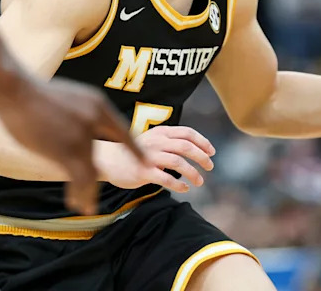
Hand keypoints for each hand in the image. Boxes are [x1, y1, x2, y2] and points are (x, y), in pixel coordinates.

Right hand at [0, 76, 144, 215]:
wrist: (16, 89)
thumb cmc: (33, 93)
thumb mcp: (68, 98)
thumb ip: (79, 117)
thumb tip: (79, 135)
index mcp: (97, 104)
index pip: (122, 131)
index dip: (134, 149)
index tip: (146, 162)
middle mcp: (95, 120)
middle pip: (110, 153)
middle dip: (111, 173)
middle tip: (111, 188)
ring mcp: (82, 136)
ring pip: (92, 172)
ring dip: (89, 193)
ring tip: (87, 207)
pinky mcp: (67, 150)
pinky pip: (80, 178)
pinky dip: (80, 194)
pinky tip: (78, 203)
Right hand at [96, 125, 215, 192]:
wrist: (108, 159)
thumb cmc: (132, 151)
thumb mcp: (151, 140)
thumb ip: (169, 141)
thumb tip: (194, 148)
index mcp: (160, 132)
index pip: (187, 133)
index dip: (203, 142)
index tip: (212, 152)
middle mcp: (156, 142)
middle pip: (186, 147)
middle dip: (202, 157)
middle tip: (210, 167)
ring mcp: (149, 156)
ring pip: (178, 162)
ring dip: (193, 173)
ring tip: (199, 182)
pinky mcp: (143, 171)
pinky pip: (166, 179)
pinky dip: (179, 184)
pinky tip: (184, 188)